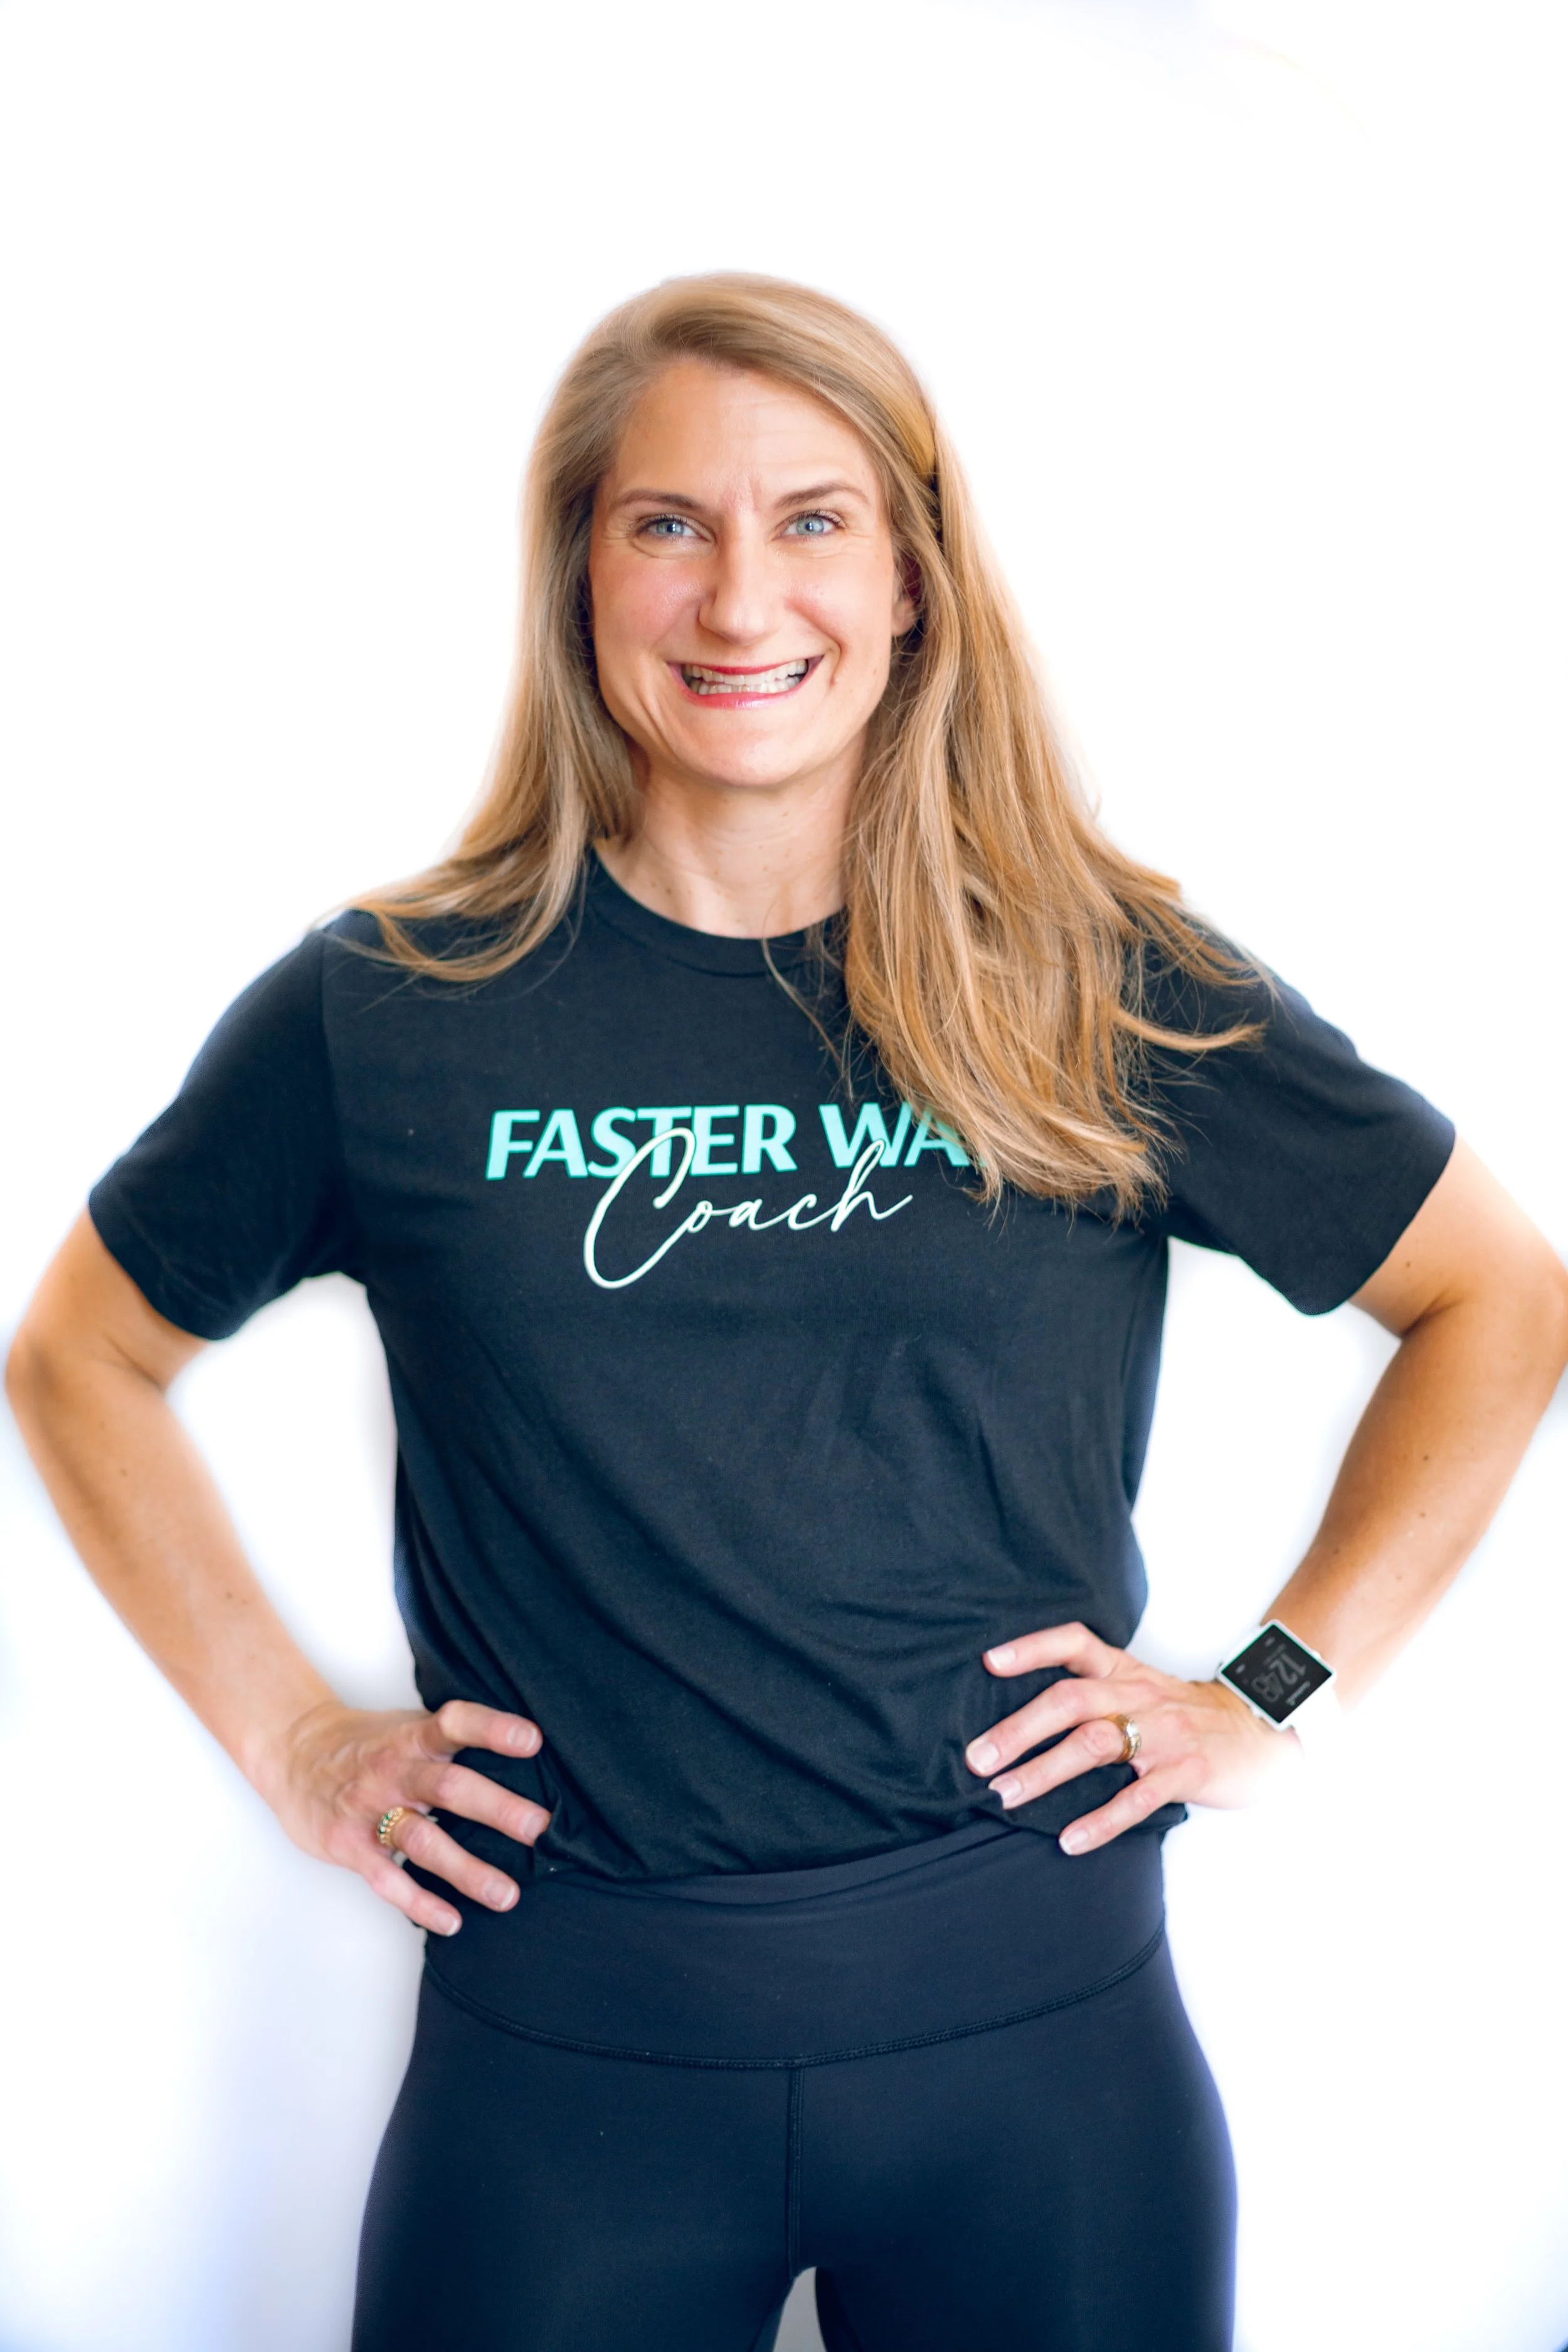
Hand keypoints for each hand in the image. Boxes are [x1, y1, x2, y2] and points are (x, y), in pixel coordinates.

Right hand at [258, 1699, 551, 1936]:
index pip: (456, 1723)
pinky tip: (451, 1920)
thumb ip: (452, 1740)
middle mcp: (395, 1770)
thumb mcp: (407, 1727)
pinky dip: (420, 1902)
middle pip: (449, 1787)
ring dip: (467, 1870)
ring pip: (423, 1841)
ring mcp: (369, 1808)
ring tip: (507, 1894)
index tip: (532, 1741)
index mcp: (414, 1736)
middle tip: (537, 1828)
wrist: (293, 1752)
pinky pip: (387, 1879)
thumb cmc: (366, 1745)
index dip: (493, 1729)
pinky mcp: (348, 1845)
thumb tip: (529, 1752)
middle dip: (496, 1808)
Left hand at [965, 1622, 1294, 1855]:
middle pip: (1070, 1701)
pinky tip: (1070, 1840)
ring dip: (1045, 1771)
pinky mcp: (1187, 1771)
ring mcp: (1165, 1733)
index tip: (989, 1662)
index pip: (1075, 1643)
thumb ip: (1095, 1692)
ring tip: (1007, 1795)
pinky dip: (1101, 1821)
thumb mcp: (1142, 1687)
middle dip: (1019, 1729)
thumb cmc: (1186, 1715)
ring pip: (1095, 1745)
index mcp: (1125, 1672)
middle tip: (978, 1759)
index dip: (1032, 1649)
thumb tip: (1021, 1717)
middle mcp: (1140, 1695)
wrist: (1262, 1732)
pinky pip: (1138, 1798)